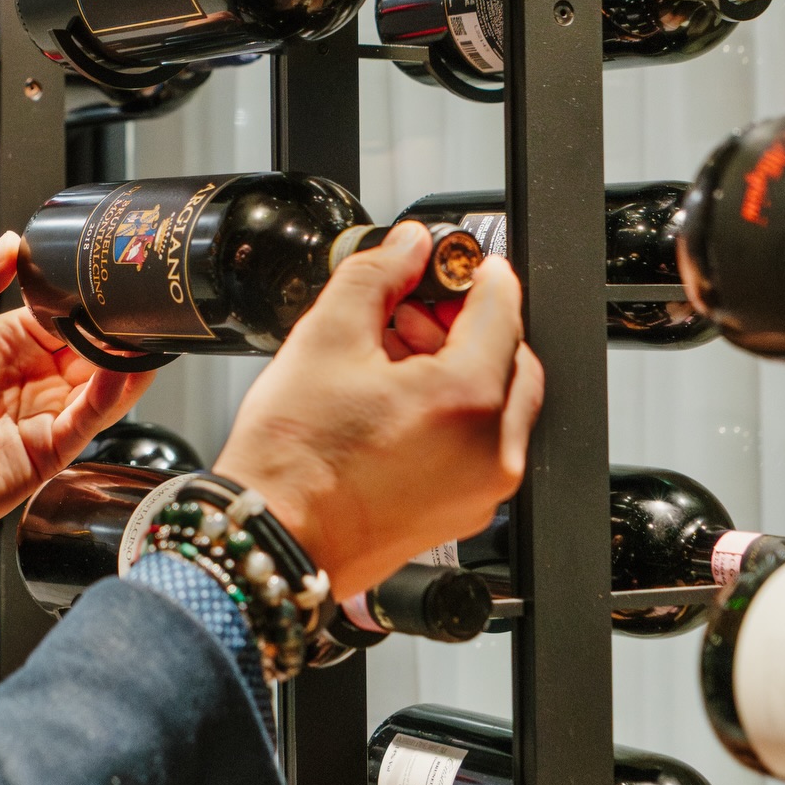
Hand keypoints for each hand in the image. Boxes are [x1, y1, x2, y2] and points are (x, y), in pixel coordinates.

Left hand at [0, 232, 154, 546]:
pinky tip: (126, 372)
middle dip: (113, 325)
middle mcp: (30, 378)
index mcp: (3, 344)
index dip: (81, 296)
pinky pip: (90, 419)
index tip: (101, 274)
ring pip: (100, 382)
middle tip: (133, 302)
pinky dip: (114, 396)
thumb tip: (6, 244)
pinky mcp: (49, 451)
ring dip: (124, 358)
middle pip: (89, 345)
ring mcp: (42, 414)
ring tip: (141, 332)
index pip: (58, 312)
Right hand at [215, 222, 543, 599]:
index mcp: (468, 400)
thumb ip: (377, 275)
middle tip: (416, 307)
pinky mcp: (462, 512)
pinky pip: (480, 445)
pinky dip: (454, 412)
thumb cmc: (293, 459)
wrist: (274, 537)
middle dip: (468, 323)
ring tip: (394, 354)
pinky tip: (397, 399)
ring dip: (460, 366)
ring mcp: (482, 489)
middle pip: (510, 359)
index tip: (461, 260)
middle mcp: (492, 451)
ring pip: (497, 404)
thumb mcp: (326, 337)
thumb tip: (407, 247)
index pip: (502, 309)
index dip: (478, 272)